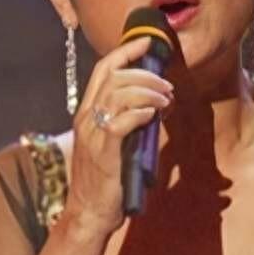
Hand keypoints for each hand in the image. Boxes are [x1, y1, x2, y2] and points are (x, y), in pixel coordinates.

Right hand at [63, 35, 172, 237]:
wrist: (89, 212)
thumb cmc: (106, 178)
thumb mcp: (116, 143)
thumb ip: (131, 120)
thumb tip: (159, 103)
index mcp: (87, 112)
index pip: (103, 69)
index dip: (126, 51)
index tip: (148, 42)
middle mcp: (86, 118)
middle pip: (115, 77)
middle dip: (146, 74)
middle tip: (167, 85)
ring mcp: (94, 135)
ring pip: (119, 95)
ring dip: (148, 92)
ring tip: (165, 101)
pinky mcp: (104, 152)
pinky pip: (122, 123)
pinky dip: (141, 113)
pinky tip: (154, 115)